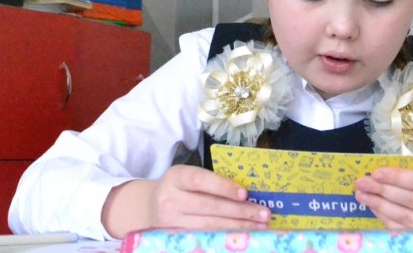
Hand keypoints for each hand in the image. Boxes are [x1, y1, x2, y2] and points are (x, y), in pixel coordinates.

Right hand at [102, 164, 270, 237]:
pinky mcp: (176, 236)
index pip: (200, 181)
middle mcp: (171, 198)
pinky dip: (226, 235)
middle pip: (209, 206)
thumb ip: (210, 181)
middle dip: (240, 211)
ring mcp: (172, 221)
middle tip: (264, 213)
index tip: (244, 192)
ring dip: (238, 226)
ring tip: (260, 225)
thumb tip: (247, 191)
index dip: (222, 186)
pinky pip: (206, 236)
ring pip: (209, 225)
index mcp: (177, 176)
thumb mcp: (187, 176)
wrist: (148, 205)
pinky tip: (243, 234)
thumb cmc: (179, 187)